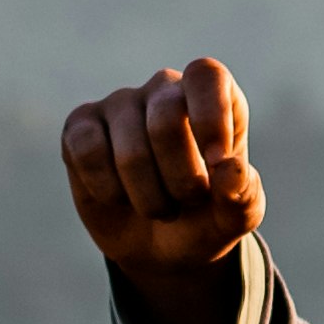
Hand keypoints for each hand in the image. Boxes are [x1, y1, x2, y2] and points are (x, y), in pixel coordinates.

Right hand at [63, 59, 265, 323]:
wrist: (158, 247)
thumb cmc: (203, 219)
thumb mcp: (234, 217)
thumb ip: (243, 195)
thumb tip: (229, 169)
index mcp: (212, 98)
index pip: (205, 75)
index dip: (211, 117)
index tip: (217, 163)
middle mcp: (164, 91)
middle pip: (167, 120)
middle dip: (181, 180)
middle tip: (185, 203)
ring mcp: (120, 104)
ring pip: (129, 151)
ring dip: (148, 198)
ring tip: (157, 207)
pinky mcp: (80, 126)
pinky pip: (87, 153)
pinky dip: (107, 190)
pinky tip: (118, 197)